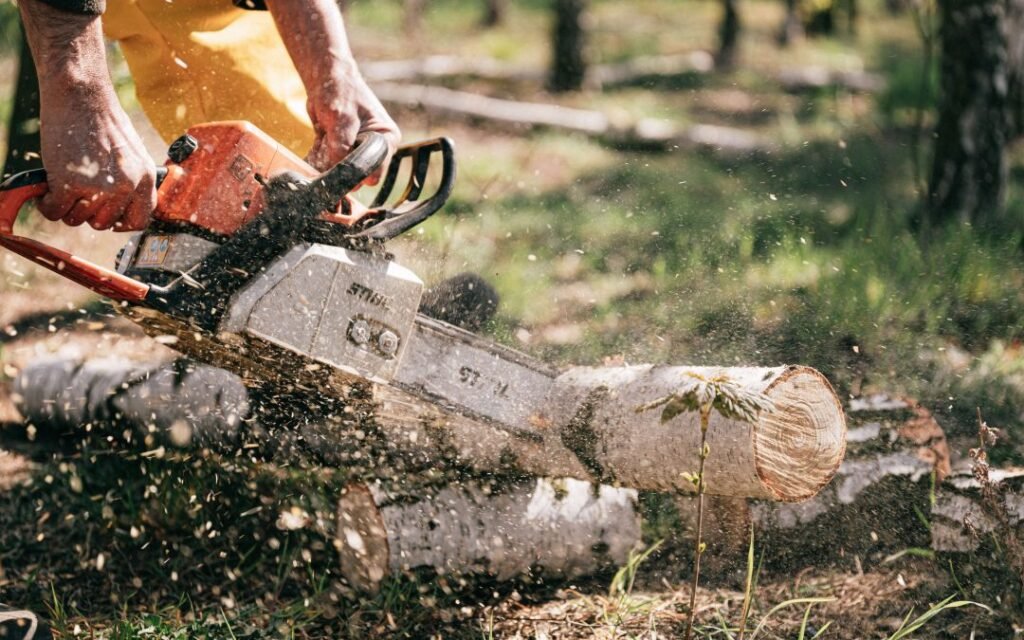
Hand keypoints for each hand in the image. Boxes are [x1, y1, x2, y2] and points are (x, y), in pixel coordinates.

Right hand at [38, 95, 156, 230]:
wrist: (81, 96)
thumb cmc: (103, 120)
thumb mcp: (132, 153)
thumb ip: (132, 180)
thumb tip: (123, 205)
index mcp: (144, 178)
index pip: (138, 221)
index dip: (119, 222)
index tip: (105, 214)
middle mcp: (126, 186)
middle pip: (102, 224)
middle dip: (87, 212)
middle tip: (78, 192)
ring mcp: (98, 187)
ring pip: (77, 220)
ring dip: (67, 206)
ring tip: (64, 184)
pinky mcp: (69, 183)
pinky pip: (55, 212)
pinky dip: (47, 204)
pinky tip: (47, 189)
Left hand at [305, 72, 399, 181]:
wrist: (326, 78)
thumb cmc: (340, 91)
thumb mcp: (342, 117)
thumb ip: (341, 145)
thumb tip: (337, 172)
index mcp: (387, 139)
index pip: (376, 170)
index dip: (357, 172)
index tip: (339, 167)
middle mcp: (376, 149)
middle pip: (359, 175)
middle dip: (341, 169)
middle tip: (329, 149)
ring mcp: (359, 151)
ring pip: (342, 172)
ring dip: (328, 164)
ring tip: (324, 139)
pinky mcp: (343, 152)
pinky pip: (330, 166)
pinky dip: (320, 159)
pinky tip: (318, 142)